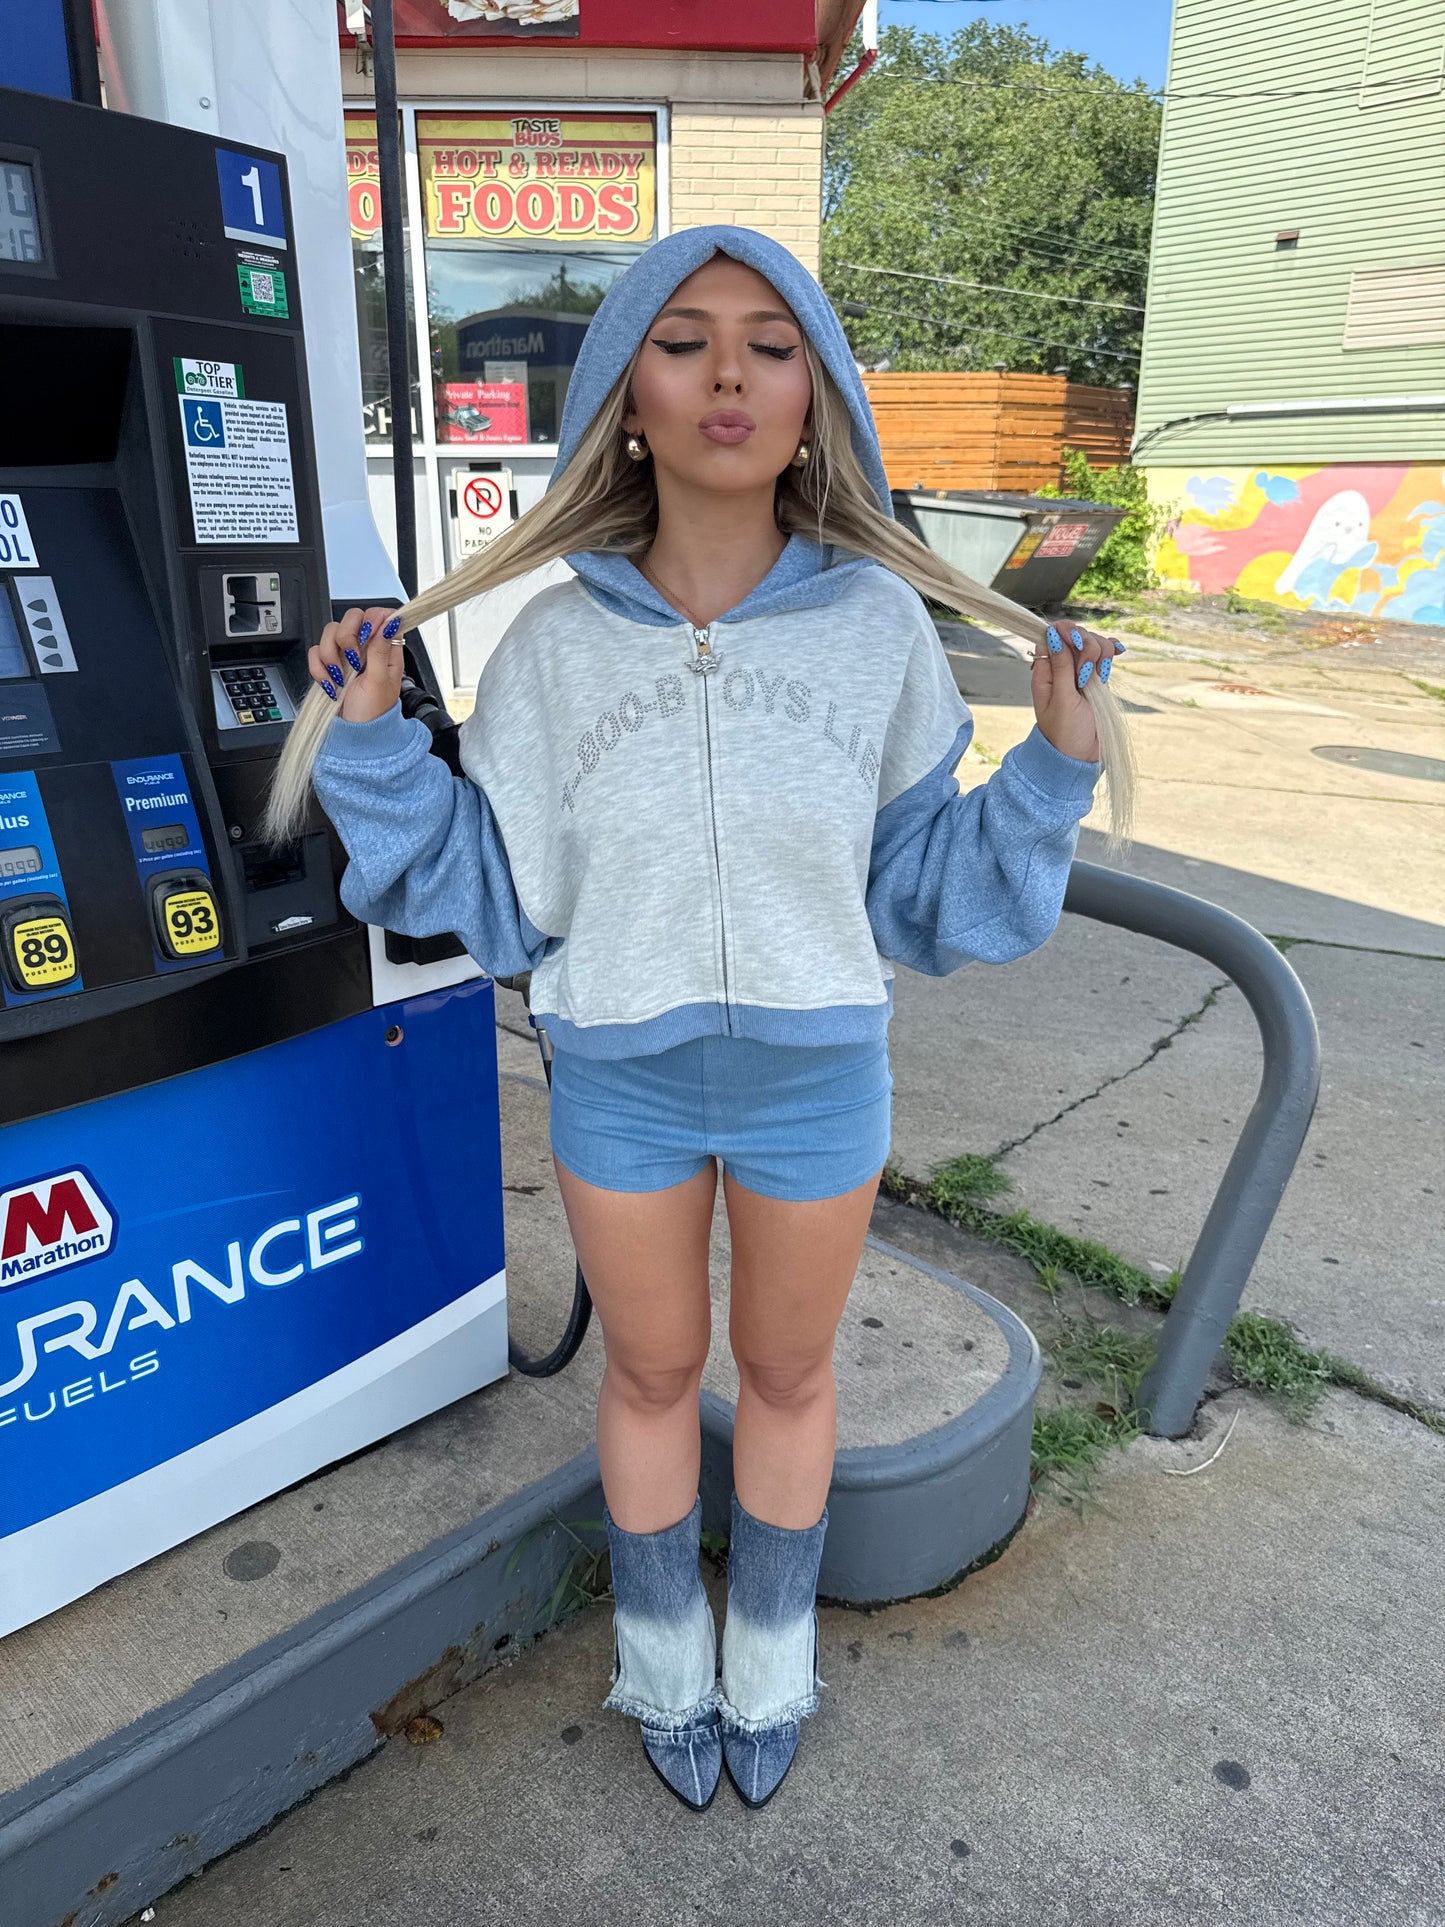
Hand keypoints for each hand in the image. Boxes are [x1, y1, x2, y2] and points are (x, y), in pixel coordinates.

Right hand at [309, 605, 406, 722]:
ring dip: (331, 655)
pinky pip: (315, 651)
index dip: (371, 619)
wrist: (353, 735)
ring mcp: (345, 654)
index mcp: (385, 648)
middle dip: (346, 636)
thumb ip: (381, 650)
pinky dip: (319, 668)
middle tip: (351, 660)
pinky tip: (330, 684)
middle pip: (352, 616)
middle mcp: (365, 647)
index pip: (381, 614)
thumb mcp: (380, 681)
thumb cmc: (373, 712)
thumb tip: (390, 622)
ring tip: (339, 678)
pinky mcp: (328, 664)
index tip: (366, 637)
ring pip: (330, 632)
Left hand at [1030, 621, 1123, 763]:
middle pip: (1076, 635)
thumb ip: (1061, 666)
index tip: (1076, 645)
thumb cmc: (1065, 733)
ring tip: (1099, 678)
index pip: (1052, 635)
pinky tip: (1118, 653)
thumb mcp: (1062, 699)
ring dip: (1100, 652)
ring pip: (1093, 642)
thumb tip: (1052, 633)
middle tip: (1085, 674)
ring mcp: (1079, 672)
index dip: (1066, 632)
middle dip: (1086, 646)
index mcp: (1045, 671)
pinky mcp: (1095, 677)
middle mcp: (1061, 668)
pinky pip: (1104, 654)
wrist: (1081, 756)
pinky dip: (1111, 652)